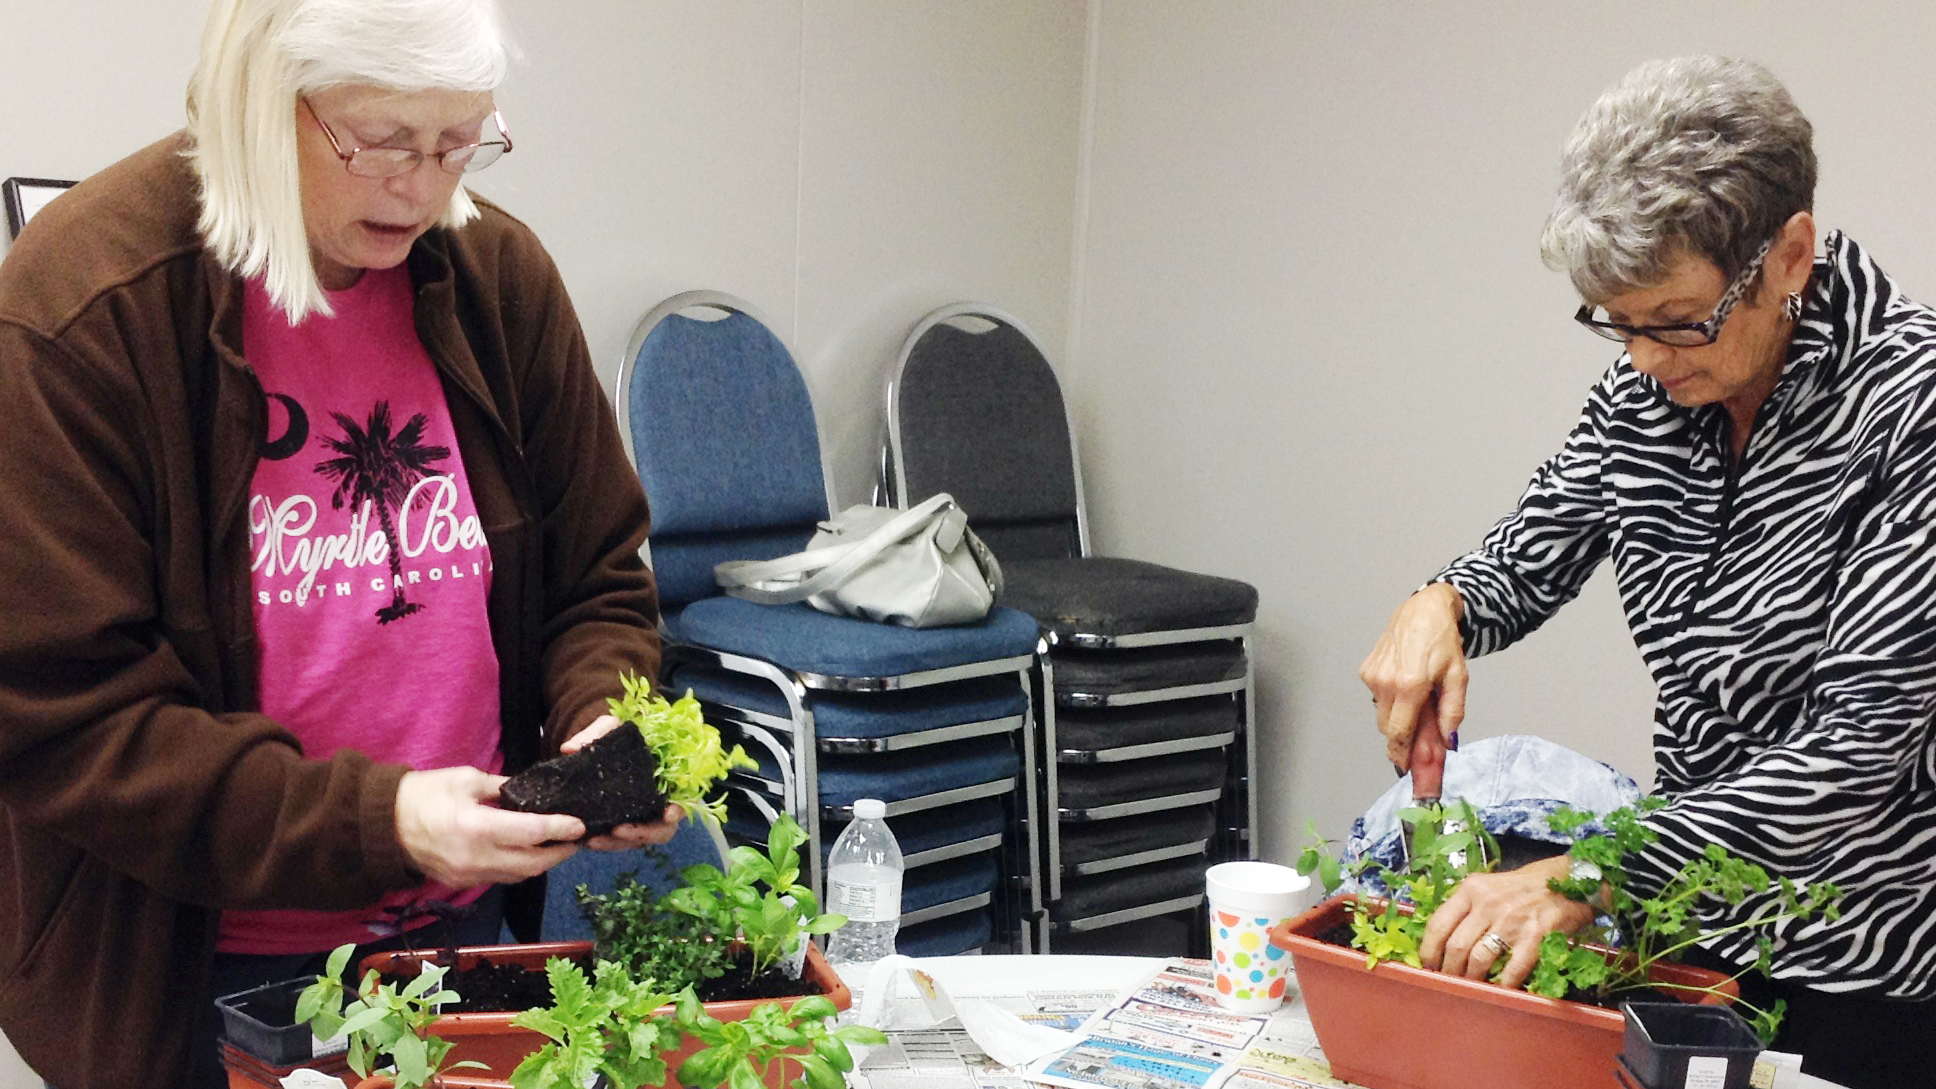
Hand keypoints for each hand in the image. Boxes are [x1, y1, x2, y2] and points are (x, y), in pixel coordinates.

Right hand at [394, 767, 582, 886]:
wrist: (382, 825)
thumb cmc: (423, 794)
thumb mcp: (466, 779)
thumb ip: (503, 787)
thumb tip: (531, 791)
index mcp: (477, 828)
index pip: (531, 832)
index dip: (560, 829)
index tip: (580, 825)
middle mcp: (476, 858)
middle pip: (532, 863)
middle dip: (559, 853)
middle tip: (576, 840)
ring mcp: (468, 875)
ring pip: (518, 875)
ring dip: (541, 863)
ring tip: (557, 846)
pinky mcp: (461, 883)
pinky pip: (501, 878)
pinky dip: (519, 867)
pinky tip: (528, 853)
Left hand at [560, 714, 686, 851]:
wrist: (606, 744)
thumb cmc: (619, 734)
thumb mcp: (612, 726)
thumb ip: (597, 732)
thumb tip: (569, 749)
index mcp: (667, 779)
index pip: (682, 800)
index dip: (677, 811)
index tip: (668, 814)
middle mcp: (659, 802)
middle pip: (662, 830)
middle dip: (642, 833)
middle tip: (618, 831)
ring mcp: (642, 816)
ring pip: (640, 840)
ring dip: (619, 843)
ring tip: (594, 840)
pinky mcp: (623, 824)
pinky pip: (619, 841)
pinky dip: (607, 842)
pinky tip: (588, 840)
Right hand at [1361, 582, 1468, 769]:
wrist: (1423, 611)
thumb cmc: (1443, 641)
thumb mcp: (1458, 677)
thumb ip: (1452, 712)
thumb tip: (1447, 741)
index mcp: (1410, 685)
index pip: (1399, 733)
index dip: (1402, 753)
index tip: (1406, 766)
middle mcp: (1386, 682)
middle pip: (1387, 728)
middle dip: (1401, 737)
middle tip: (1418, 736)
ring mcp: (1373, 676)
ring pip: (1381, 714)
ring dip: (1396, 717)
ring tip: (1415, 701)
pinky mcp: (1366, 671)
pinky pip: (1376, 698)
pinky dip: (1390, 700)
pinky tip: (1403, 684)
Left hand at [1420, 855, 1596, 989]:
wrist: (1569, 881)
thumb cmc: (1523, 887)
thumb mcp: (1488, 886)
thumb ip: (1466, 908)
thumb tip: (1442, 940)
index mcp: (1471, 889)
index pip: (1438, 924)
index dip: (1429, 951)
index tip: (1427, 965)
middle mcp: (1488, 903)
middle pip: (1456, 946)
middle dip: (1449, 971)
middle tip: (1448, 981)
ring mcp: (1512, 920)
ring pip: (1479, 959)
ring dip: (1472, 979)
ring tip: (1471, 987)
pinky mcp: (1536, 935)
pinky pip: (1513, 968)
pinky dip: (1504, 984)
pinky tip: (1500, 989)